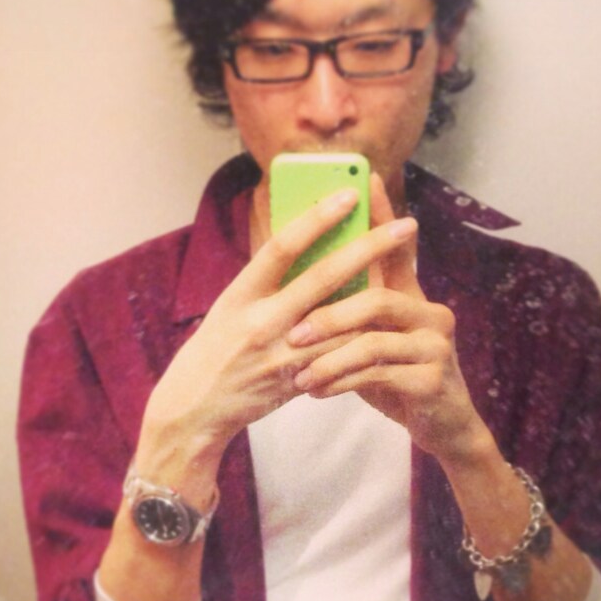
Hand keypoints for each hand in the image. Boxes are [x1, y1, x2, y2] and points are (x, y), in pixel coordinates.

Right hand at [139, 185, 419, 470]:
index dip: (318, 217)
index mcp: (241, 293)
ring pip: (341, 320)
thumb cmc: (215, 349)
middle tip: (406, 224)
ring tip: (407, 273)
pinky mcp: (292, 382)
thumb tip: (312, 247)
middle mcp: (261, 320)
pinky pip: (336, 357)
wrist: (192, 408)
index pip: (283, 245)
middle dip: (368, 247)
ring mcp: (278, 353)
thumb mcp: (232, 306)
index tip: (350, 193)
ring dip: (377, 295)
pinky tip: (386, 321)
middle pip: (323, 276)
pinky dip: (360, 337)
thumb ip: (268, 282)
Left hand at [286, 174, 488, 463]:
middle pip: (378, 298)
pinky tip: (317, 392)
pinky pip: (378, 375)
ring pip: (374, 341)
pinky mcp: (433, 380)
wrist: (441, 428)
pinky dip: (342, 382)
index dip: (382, 215)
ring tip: (300, 376)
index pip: (398, 249)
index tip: (364, 180)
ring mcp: (437, 346)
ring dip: (330, 358)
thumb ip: (353, 312)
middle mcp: (432, 314)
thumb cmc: (397, 379)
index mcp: (414, 299)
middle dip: (330, 316)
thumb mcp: (374, 342)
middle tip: (293, 336)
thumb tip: (307, 278)